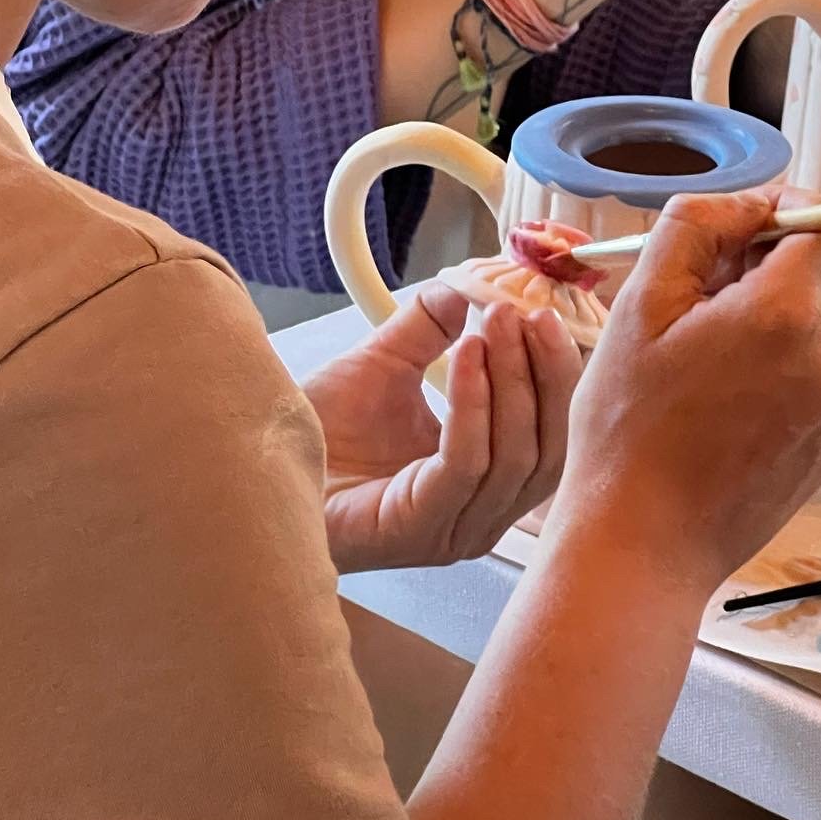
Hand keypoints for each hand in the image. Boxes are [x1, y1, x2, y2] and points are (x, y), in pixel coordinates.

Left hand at [304, 285, 581, 573]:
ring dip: (510, 381)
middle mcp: (482, 515)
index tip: (545, 316)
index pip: (550, 435)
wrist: (265, 470)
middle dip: (541, 374)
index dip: (555, 375)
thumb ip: (429, 328)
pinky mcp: (422, 527)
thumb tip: (466, 289)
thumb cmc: (324, 435)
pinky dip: (472, 405)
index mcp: (488, 484)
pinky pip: (466, 463)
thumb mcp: (386, 363)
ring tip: (493, 324)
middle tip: (522, 314)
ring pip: (513, 455)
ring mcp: (454, 529)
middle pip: (545, 447)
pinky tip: (465, 356)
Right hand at [553, 190, 820, 593]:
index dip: (782, 208)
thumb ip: (698, 225)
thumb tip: (751, 201)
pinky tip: (731, 383)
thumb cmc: (628, 423)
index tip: (733, 227)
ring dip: (784, 304)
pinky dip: (792, 351)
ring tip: (713, 341)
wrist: (646, 541)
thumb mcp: (641, 302)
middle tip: (706, 287)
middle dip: (777, 257)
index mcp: (788, 313)